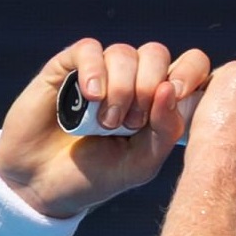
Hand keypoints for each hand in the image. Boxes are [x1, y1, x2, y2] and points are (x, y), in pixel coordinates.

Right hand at [0, 39, 210, 217]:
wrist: (43, 185)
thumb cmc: (97, 176)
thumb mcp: (141, 163)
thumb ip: (166, 131)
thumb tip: (170, 88)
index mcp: (159, 100)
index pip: (191, 64)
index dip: (191, 73)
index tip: (177, 95)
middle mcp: (133, 79)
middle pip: (157, 53)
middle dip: (148, 87)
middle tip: (131, 123)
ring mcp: (101, 72)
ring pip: (124, 53)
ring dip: (120, 89)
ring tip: (106, 124)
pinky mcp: (67, 68)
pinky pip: (89, 49)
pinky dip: (94, 71)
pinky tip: (91, 96)